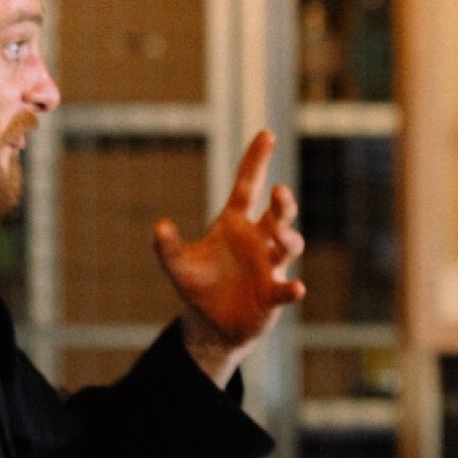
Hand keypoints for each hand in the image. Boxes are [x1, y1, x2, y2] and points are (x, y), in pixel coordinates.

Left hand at [153, 130, 305, 385]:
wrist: (210, 323)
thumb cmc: (198, 286)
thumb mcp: (177, 266)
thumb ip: (167, 247)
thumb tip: (160, 226)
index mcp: (235, 225)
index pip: (247, 186)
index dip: (256, 161)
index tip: (266, 134)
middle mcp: (257, 241)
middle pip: (277, 214)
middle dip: (283, 203)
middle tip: (279, 191)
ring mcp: (269, 267)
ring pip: (288, 246)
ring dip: (288, 239)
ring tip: (280, 236)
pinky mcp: (273, 294)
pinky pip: (285, 288)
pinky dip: (292, 288)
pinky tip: (297, 288)